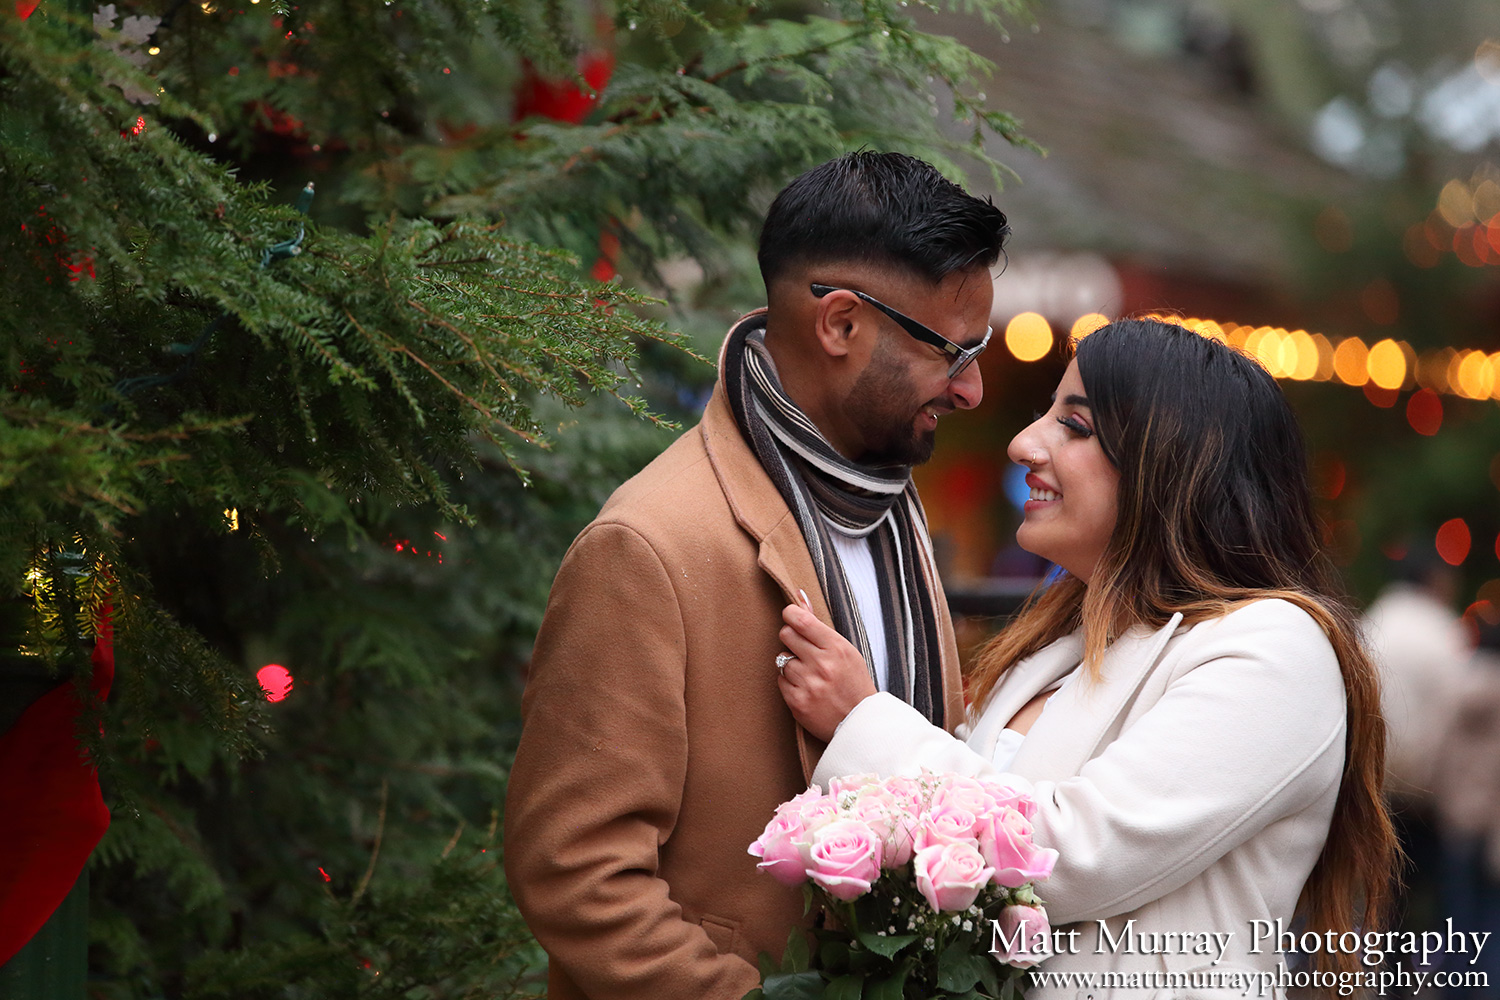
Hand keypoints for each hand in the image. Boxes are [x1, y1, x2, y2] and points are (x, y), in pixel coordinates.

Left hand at [776, 602, 877, 742]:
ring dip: (792, 664)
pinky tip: (806, 688)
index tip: (793, 618)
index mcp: (836, 648)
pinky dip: (790, 682)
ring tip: (810, 674)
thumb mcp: (845, 650)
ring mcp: (808, 684)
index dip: (791, 614)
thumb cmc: (853, 681)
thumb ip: (818, 626)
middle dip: (791, 638)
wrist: (860, 722)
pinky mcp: (797, 702)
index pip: (800, 619)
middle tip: (803, 648)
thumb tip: (798, 596)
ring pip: (782, 659)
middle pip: (786, 634)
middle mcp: (821, 665)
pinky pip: (780, 680)